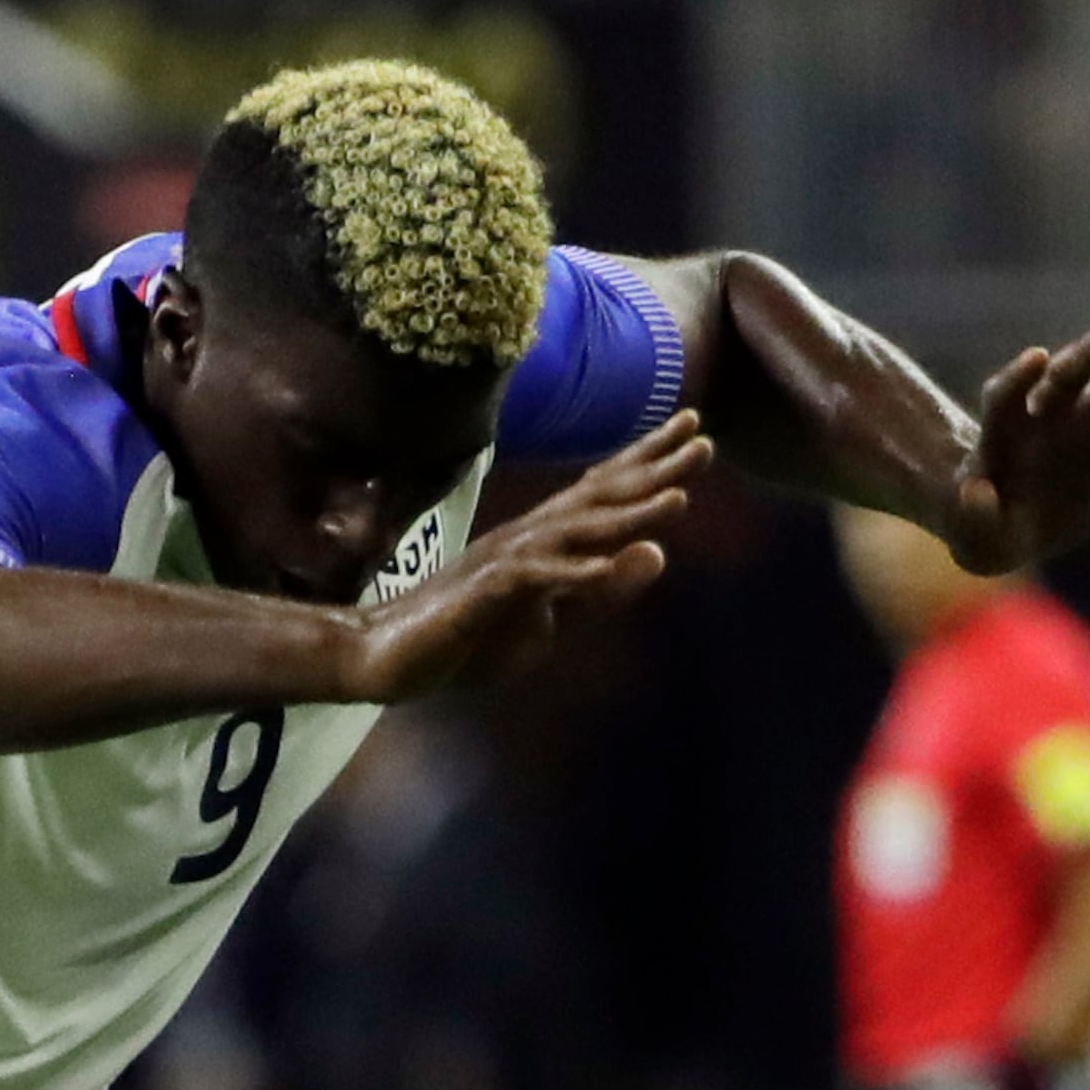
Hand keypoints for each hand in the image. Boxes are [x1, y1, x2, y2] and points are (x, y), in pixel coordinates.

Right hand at [355, 419, 707, 700]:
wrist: (386, 656)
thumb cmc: (469, 635)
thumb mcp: (550, 621)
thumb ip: (601, 593)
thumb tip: (659, 554)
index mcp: (544, 540)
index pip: (602, 492)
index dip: (649, 462)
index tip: (696, 432)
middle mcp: (527, 538)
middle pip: (596, 497)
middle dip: (651, 468)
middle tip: (702, 438)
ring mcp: (504, 562)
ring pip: (574, 532)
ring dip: (626, 515)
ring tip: (677, 497)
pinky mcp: (483, 595)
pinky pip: (535, 580)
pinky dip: (575, 573)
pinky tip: (611, 565)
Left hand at [946, 312, 1089, 576]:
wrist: (1013, 518)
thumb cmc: (985, 524)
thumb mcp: (974, 534)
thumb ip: (974, 515)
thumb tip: (977, 492)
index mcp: (1004, 426)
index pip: (1008, 394)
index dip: (1019, 378)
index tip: (1037, 359)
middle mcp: (1051, 409)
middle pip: (1073, 373)